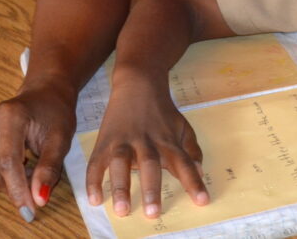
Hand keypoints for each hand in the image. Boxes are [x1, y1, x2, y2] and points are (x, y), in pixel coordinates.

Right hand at [0, 83, 77, 221]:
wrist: (45, 92)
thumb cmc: (56, 114)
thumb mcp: (61, 140)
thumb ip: (49, 169)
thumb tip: (39, 200)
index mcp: (12, 115)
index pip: (7, 162)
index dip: (17, 190)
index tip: (30, 209)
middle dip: (14, 186)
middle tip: (37, 175)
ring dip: (6, 182)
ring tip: (29, 164)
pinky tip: (17, 160)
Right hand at [85, 74, 207, 217]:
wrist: (138, 83)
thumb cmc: (163, 111)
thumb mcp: (182, 127)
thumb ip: (191, 150)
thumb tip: (200, 172)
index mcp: (167, 140)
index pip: (184, 163)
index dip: (193, 182)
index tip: (202, 201)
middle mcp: (146, 141)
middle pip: (150, 164)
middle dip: (151, 188)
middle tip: (153, 213)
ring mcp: (124, 140)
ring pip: (121, 162)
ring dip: (121, 186)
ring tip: (121, 210)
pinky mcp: (105, 140)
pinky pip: (97, 162)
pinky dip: (93, 180)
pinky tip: (94, 199)